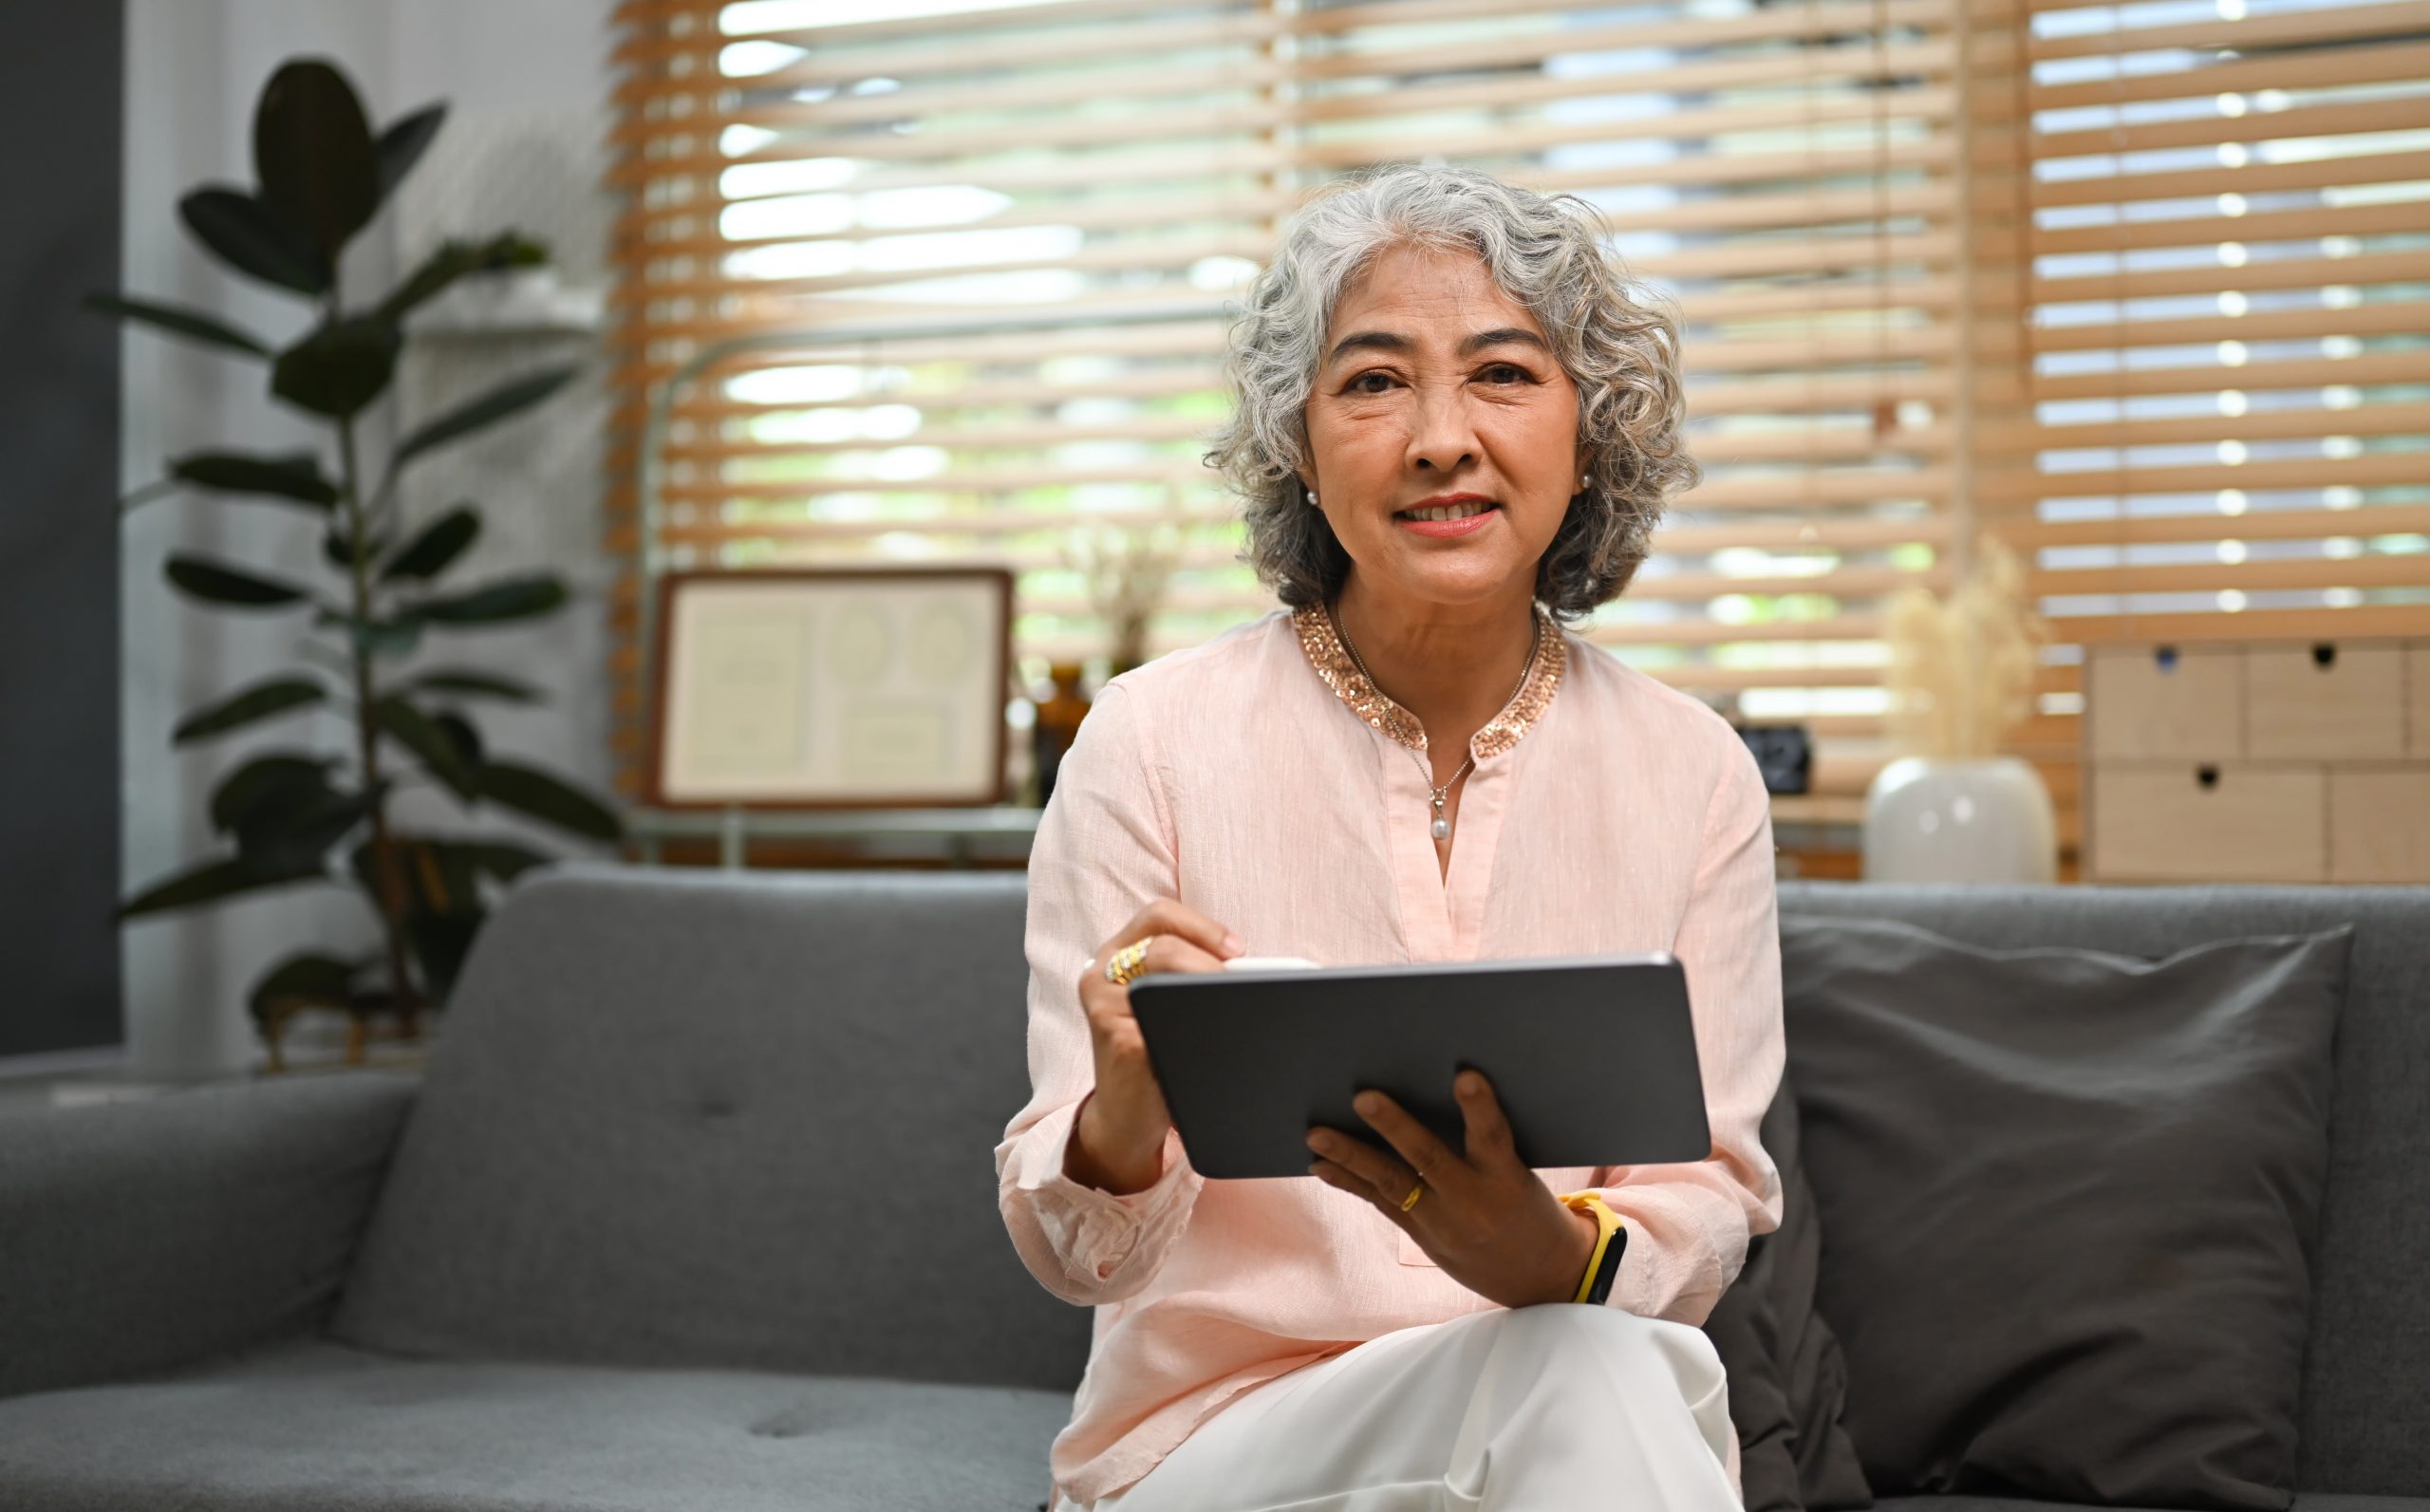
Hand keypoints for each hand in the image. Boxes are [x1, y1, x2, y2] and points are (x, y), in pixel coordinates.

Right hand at [1065, 898, 1244, 1195]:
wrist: (1126, 1115)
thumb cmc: (1156, 1052)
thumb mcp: (1164, 1003)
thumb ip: (1189, 974)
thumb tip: (1249, 966)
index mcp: (1116, 953)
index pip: (1158, 915)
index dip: (1201, 925)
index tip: (1237, 950)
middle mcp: (1101, 973)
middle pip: (1161, 946)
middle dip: (1209, 961)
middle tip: (1240, 981)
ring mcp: (1104, 1006)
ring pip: (1161, 981)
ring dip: (1204, 989)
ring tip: (1236, 1005)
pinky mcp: (1115, 1040)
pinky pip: (1163, 1026)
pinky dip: (1197, 1029)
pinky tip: (1219, 1040)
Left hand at [1307, 1069, 1599, 1308]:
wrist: (1542, 1278)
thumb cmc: (1533, 1210)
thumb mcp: (1523, 1176)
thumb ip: (1488, 1145)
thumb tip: (1440, 1093)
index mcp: (1507, 1181)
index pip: (1494, 1138)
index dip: (1480, 1108)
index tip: (1465, 1076)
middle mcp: (1471, 1202)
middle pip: (1429, 1160)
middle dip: (1394, 1127)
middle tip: (1363, 1097)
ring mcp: (1442, 1223)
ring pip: (1392, 1184)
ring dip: (1351, 1157)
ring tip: (1316, 1134)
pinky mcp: (1423, 1236)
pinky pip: (1382, 1204)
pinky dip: (1350, 1182)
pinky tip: (1321, 1165)